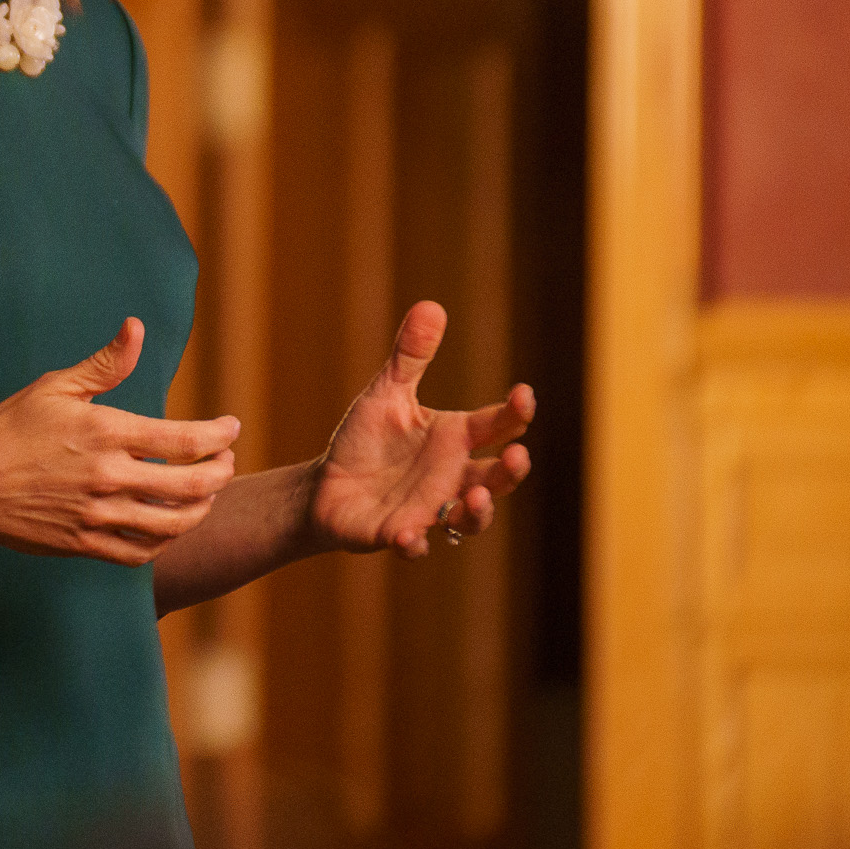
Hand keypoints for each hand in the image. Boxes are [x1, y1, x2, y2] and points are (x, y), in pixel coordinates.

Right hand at [0, 318, 240, 566]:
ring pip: (173, 523)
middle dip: (221, 473)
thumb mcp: (55, 387)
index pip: (187, 439)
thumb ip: (105, 364)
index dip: (221, 435)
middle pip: (192, 485)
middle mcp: (108, 476)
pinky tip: (168, 526)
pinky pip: (140, 551)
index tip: (231, 429)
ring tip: (206, 495)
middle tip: (227, 463)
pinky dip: (165, 540)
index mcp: (106, 432)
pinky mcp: (83, 543)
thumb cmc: (9, 429)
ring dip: (201, 509)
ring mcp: (97, 514)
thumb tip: (136, 328)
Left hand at [307, 300, 533, 558]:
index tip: (524, 395)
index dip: (515, 413)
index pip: (498, 426)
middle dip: (511, 472)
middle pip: (498, 478)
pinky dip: (416, 542)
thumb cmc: (366, 441)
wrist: (325, 486)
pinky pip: (415, 543)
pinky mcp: (399, 533)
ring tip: (474, 498)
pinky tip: (410, 535)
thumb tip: (431, 305)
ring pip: (469, 518)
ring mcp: (431, 509)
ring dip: (477, 512)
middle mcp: (453, 477)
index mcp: (456, 439)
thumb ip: (411, 356)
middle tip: (517, 457)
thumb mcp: (386, 394)